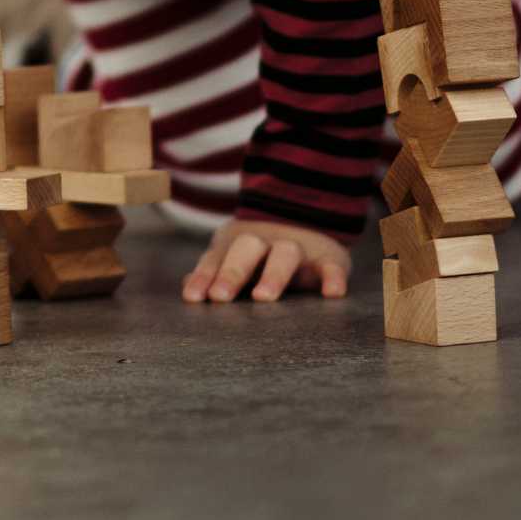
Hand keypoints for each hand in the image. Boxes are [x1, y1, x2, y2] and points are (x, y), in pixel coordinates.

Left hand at [182, 219, 350, 304]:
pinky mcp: (328, 258)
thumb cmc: (261, 253)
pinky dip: (332, 277)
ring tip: (263, 297)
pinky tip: (332, 294)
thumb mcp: (236, 258)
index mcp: (236, 244)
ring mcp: (298, 248)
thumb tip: (187, 286)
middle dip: (232, 272)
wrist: (308, 221)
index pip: (217, 258)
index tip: (193, 298)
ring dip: (273, 274)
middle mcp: (265, 242)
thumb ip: (215, 270)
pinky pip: (332, 266)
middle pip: (246, 249)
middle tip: (220, 297)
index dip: (204, 277)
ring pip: (285, 254)